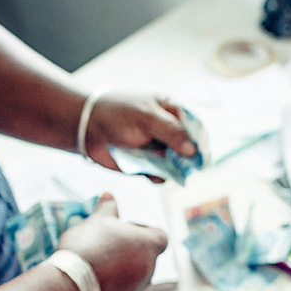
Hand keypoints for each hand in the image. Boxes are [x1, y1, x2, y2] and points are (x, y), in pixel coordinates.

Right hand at [56, 194, 166, 290]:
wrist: (73, 286)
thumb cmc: (91, 247)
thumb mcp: (98, 220)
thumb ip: (108, 208)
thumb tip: (109, 195)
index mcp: (150, 246)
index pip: (160, 236)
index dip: (144, 230)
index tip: (125, 227)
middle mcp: (149, 269)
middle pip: (145, 254)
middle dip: (128, 247)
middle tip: (105, 239)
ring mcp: (136, 289)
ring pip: (133, 272)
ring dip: (119, 264)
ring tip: (94, 256)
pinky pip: (120, 287)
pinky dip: (110, 280)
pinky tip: (89, 273)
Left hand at [82, 92, 196, 175]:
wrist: (88, 128)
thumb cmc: (117, 114)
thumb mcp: (146, 118)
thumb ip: (171, 132)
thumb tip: (192, 151)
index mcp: (172, 112)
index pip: (196, 127)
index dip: (201, 141)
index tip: (203, 155)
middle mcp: (168, 131)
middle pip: (190, 149)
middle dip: (189, 160)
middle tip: (188, 168)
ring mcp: (159, 149)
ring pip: (177, 164)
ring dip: (175, 170)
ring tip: (167, 170)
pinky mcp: (148, 165)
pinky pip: (161, 176)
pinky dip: (159, 178)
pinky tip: (152, 176)